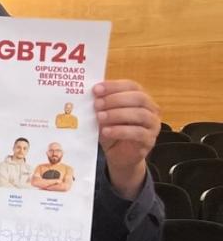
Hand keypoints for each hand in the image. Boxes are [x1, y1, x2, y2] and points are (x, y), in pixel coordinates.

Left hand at [95, 80, 159, 199]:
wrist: (118, 154)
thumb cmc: (111, 129)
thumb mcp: (104, 114)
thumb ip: (100, 104)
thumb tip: (88, 94)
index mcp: (140, 97)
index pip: (131, 86)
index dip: (114, 86)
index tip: (96, 89)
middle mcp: (151, 109)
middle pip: (138, 98)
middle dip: (115, 99)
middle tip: (97, 104)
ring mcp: (153, 125)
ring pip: (140, 115)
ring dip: (117, 114)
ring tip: (99, 117)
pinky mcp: (149, 140)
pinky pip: (138, 133)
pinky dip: (120, 131)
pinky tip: (106, 131)